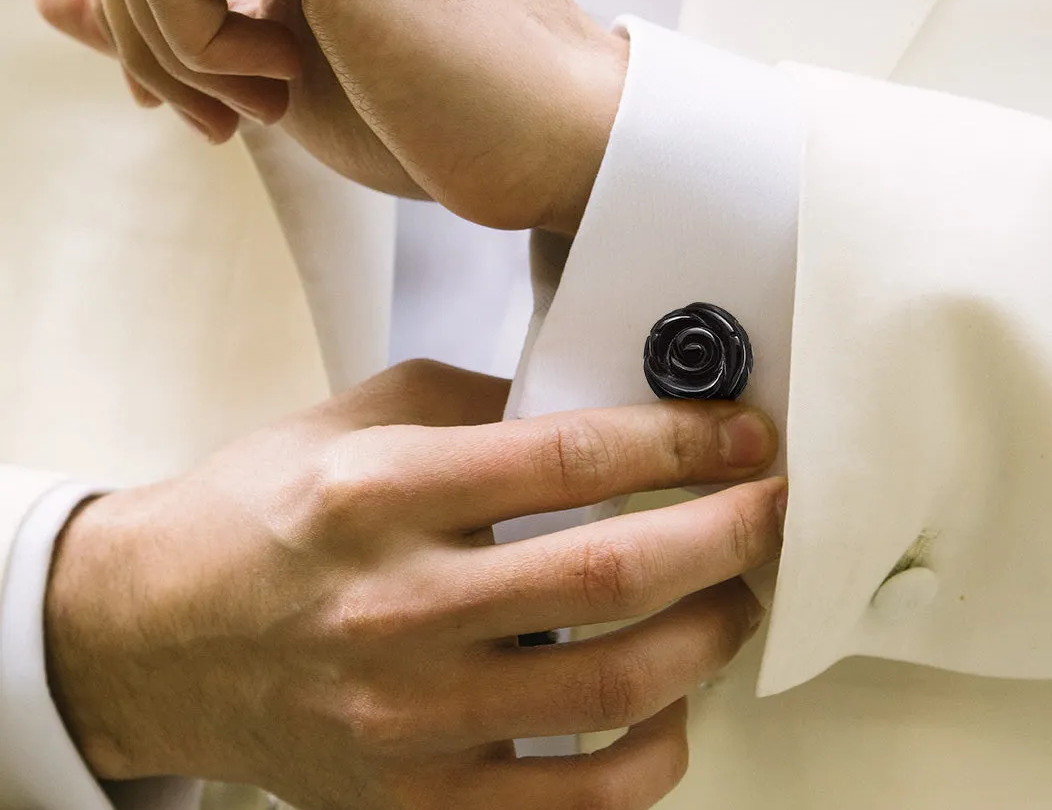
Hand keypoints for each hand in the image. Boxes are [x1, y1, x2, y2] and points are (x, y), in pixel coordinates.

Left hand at [35, 0, 628, 233]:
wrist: (554, 139)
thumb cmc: (440, 108)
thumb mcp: (273, 59)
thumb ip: (160, 9)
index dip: (150, 18)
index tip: (215, 97)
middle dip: (149, 39)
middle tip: (237, 111)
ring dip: (174, 49)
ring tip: (275, 94)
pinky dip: (197, 49)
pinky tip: (287, 77)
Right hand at [45, 360, 784, 809]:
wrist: (157, 634)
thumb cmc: (261, 513)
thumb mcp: (357, 420)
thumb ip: (477, 405)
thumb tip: (595, 408)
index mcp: (380, 493)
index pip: (570, 457)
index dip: (680, 438)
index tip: (739, 432)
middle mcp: (397, 608)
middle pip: (614, 569)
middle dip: (728, 529)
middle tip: (770, 504)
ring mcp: (411, 718)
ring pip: (616, 685)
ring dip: (710, 631)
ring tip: (734, 592)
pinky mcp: (420, 798)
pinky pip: (579, 800)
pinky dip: (654, 750)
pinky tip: (669, 700)